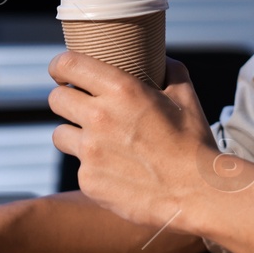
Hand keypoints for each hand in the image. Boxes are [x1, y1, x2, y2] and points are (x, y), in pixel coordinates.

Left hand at [47, 52, 215, 232]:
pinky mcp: (89, 180)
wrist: (197, 193)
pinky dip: (91, 167)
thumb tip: (161, 59)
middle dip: (65, 99)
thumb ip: (170, 70)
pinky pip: (78, 167)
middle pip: (56, 99)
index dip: (59, 66)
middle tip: (79, 106)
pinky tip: (113, 170)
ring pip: (60, 134)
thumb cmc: (193, 143)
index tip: (61, 72)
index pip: (67, 65)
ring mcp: (91, 152)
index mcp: (121, 90)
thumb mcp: (186, 97)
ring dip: (72, 134)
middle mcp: (99, 117)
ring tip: (94, 140)